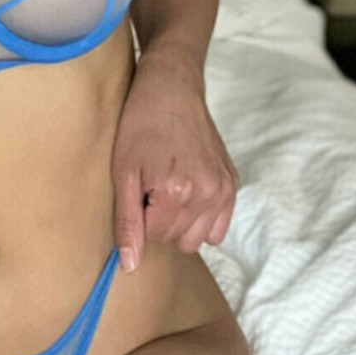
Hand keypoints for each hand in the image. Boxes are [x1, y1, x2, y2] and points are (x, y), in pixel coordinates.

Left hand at [110, 50, 238, 272]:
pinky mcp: (232, 183)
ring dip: (180, 223)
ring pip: (198, 239)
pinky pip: (219, 228)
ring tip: (168, 189)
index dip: (139, 217)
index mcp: (176, 191)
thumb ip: (127, 222)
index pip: (153, 238)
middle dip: (159, 221)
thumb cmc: (140, 124)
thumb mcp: (123, 171)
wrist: (171, 88)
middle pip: (176, 240)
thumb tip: (131, 266)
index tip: (137, 190)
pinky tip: (187, 195)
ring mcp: (223, 189)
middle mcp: (206, 194)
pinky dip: (202, 219)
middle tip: (151, 188)